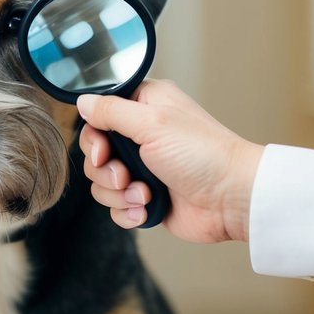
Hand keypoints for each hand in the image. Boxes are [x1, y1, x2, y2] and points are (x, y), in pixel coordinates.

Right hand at [75, 79, 263, 243]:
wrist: (231, 199)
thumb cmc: (202, 155)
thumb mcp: (151, 123)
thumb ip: (111, 111)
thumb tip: (83, 101)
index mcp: (144, 108)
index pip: (98, 115)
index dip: (93, 136)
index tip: (102, 150)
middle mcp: (141, 136)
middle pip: (93, 153)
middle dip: (105, 171)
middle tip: (126, 175)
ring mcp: (142, 169)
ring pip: (101, 183)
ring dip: (118, 194)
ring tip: (144, 195)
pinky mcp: (145, 198)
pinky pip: (115, 207)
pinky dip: (128, 212)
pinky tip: (147, 210)